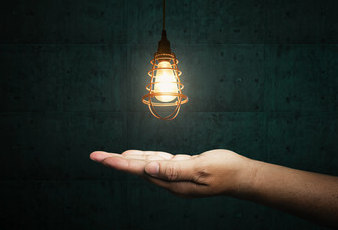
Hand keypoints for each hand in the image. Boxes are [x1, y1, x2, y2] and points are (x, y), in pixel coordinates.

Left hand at [90, 149, 253, 197]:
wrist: (241, 175)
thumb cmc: (225, 171)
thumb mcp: (201, 169)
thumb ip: (175, 170)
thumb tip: (149, 169)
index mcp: (173, 182)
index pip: (141, 171)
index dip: (120, 163)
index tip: (101, 158)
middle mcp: (171, 181)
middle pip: (138, 169)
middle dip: (117, 161)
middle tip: (96, 155)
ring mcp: (176, 176)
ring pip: (147, 165)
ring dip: (129, 159)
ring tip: (111, 156)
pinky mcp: (182, 169)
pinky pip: (159, 162)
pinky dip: (147, 157)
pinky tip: (140, 155)